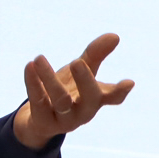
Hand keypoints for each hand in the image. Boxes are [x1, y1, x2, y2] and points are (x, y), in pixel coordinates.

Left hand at [12, 32, 133, 149]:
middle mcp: (83, 111)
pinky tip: (29, 66)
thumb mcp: (81, 72)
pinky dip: (33, 84)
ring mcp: (64, 119)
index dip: (121, 91)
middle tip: (77, 62)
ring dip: (49, 78)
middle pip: (89, 99)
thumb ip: (95, 54)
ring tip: (39, 58)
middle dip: (84, 81)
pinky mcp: (43, 121)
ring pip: (60, 100)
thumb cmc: (67, 92)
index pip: (113, 97)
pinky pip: (38, 102)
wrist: (40, 120)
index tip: (129, 82)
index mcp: (96, 99)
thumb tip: (115, 36)